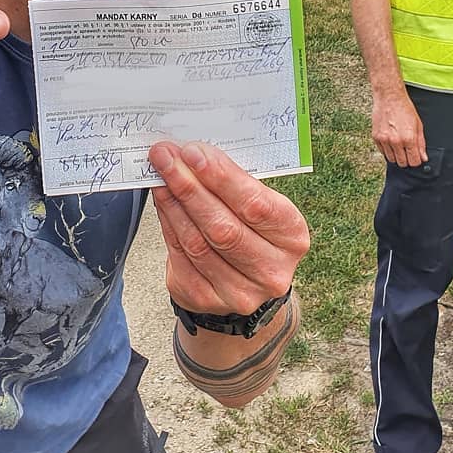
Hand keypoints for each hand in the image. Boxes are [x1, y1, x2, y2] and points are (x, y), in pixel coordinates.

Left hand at [149, 141, 309, 315]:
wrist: (243, 277)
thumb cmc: (251, 228)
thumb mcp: (259, 202)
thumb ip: (234, 182)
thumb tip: (192, 153)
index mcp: (292, 236)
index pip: (255, 205)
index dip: (221, 178)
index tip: (193, 153)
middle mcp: (272, 270)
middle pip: (223, 227)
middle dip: (189, 187)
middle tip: (166, 158)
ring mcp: (240, 291)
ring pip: (197, 242)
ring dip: (173, 203)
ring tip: (160, 175)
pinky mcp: (206, 299)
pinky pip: (180, 256)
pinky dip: (168, 224)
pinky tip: (162, 202)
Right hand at [371, 92, 425, 166]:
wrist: (389, 97)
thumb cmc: (404, 108)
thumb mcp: (418, 125)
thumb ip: (421, 143)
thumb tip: (423, 157)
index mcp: (408, 138)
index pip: (414, 161)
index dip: (416, 160)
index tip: (416, 157)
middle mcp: (395, 141)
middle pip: (402, 163)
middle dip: (407, 159)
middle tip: (408, 151)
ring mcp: (384, 140)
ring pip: (392, 159)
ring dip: (397, 156)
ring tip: (399, 146)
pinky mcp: (376, 137)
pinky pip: (382, 152)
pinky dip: (388, 150)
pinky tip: (391, 141)